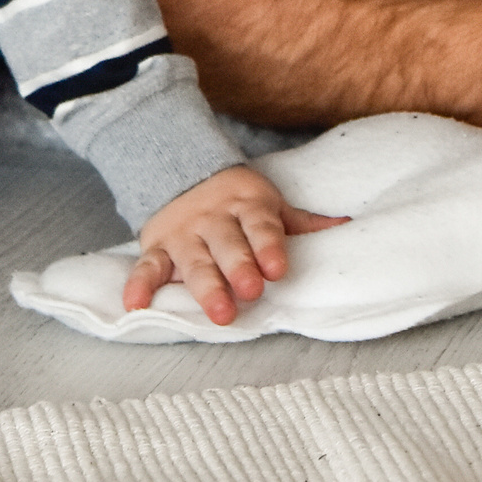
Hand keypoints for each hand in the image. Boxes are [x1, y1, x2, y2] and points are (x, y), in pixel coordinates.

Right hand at [124, 164, 345, 325]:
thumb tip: (345, 226)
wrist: (181, 170)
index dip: (269, 246)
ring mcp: (184, 235)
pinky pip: (147, 266)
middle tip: (250, 290)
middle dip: (238, 268)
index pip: (261, 227)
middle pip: (228, 246)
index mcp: (247, 207)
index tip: (277, 268)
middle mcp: (215, 221)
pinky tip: (136, 305)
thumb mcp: (269, 205)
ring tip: (218, 311)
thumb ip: (301, 223)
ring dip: (204, 286)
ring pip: (193, 261)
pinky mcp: (158, 247)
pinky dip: (140, 285)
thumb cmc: (237, 202)